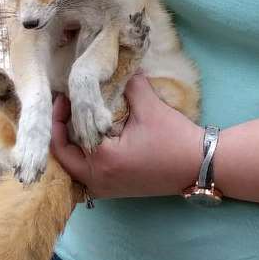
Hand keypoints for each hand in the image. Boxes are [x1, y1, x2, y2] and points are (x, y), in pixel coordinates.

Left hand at [49, 74, 202, 200]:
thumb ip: (129, 85)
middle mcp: (99, 180)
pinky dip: (83, 160)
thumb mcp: (150, 107)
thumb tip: (116, 68)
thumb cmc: (174, 138)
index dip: (59, 116)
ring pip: (74, 170)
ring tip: (74, 124)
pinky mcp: (116, 191)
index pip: (65, 139)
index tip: (63, 96)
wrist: (199, 165)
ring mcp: (107, 189)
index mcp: (102, 160)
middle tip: (65, 110)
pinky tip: (90, 142)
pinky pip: (87, 177)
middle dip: (59, 133)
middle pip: (63, 159)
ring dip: (70, 149)